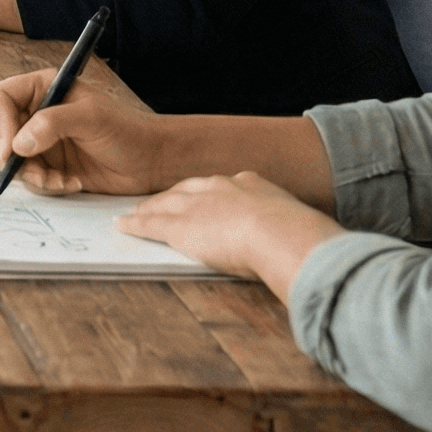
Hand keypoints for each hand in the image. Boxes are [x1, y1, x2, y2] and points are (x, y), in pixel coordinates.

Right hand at [0, 68, 171, 194]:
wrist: (152, 162)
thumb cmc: (128, 131)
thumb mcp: (91, 118)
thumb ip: (52, 124)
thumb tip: (18, 144)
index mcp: (41, 88)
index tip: (11, 151)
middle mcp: (35, 112)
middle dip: (11, 158)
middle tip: (36, 173)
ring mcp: (39, 140)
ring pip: (8, 160)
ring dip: (30, 176)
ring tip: (60, 181)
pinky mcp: (47, 165)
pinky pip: (27, 178)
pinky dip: (44, 186)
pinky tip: (71, 183)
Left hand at [116, 172, 343, 294]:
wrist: (282, 234)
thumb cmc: (299, 237)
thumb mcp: (296, 226)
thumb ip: (291, 232)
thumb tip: (309, 247)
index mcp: (250, 184)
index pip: (220, 187)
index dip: (205, 194)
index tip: (200, 198)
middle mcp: (219, 188)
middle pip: (186, 190)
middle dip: (171, 197)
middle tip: (157, 202)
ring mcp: (197, 205)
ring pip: (164, 204)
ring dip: (148, 209)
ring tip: (135, 213)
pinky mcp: (179, 226)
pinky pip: (151, 224)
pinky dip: (135, 225)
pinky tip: (122, 226)